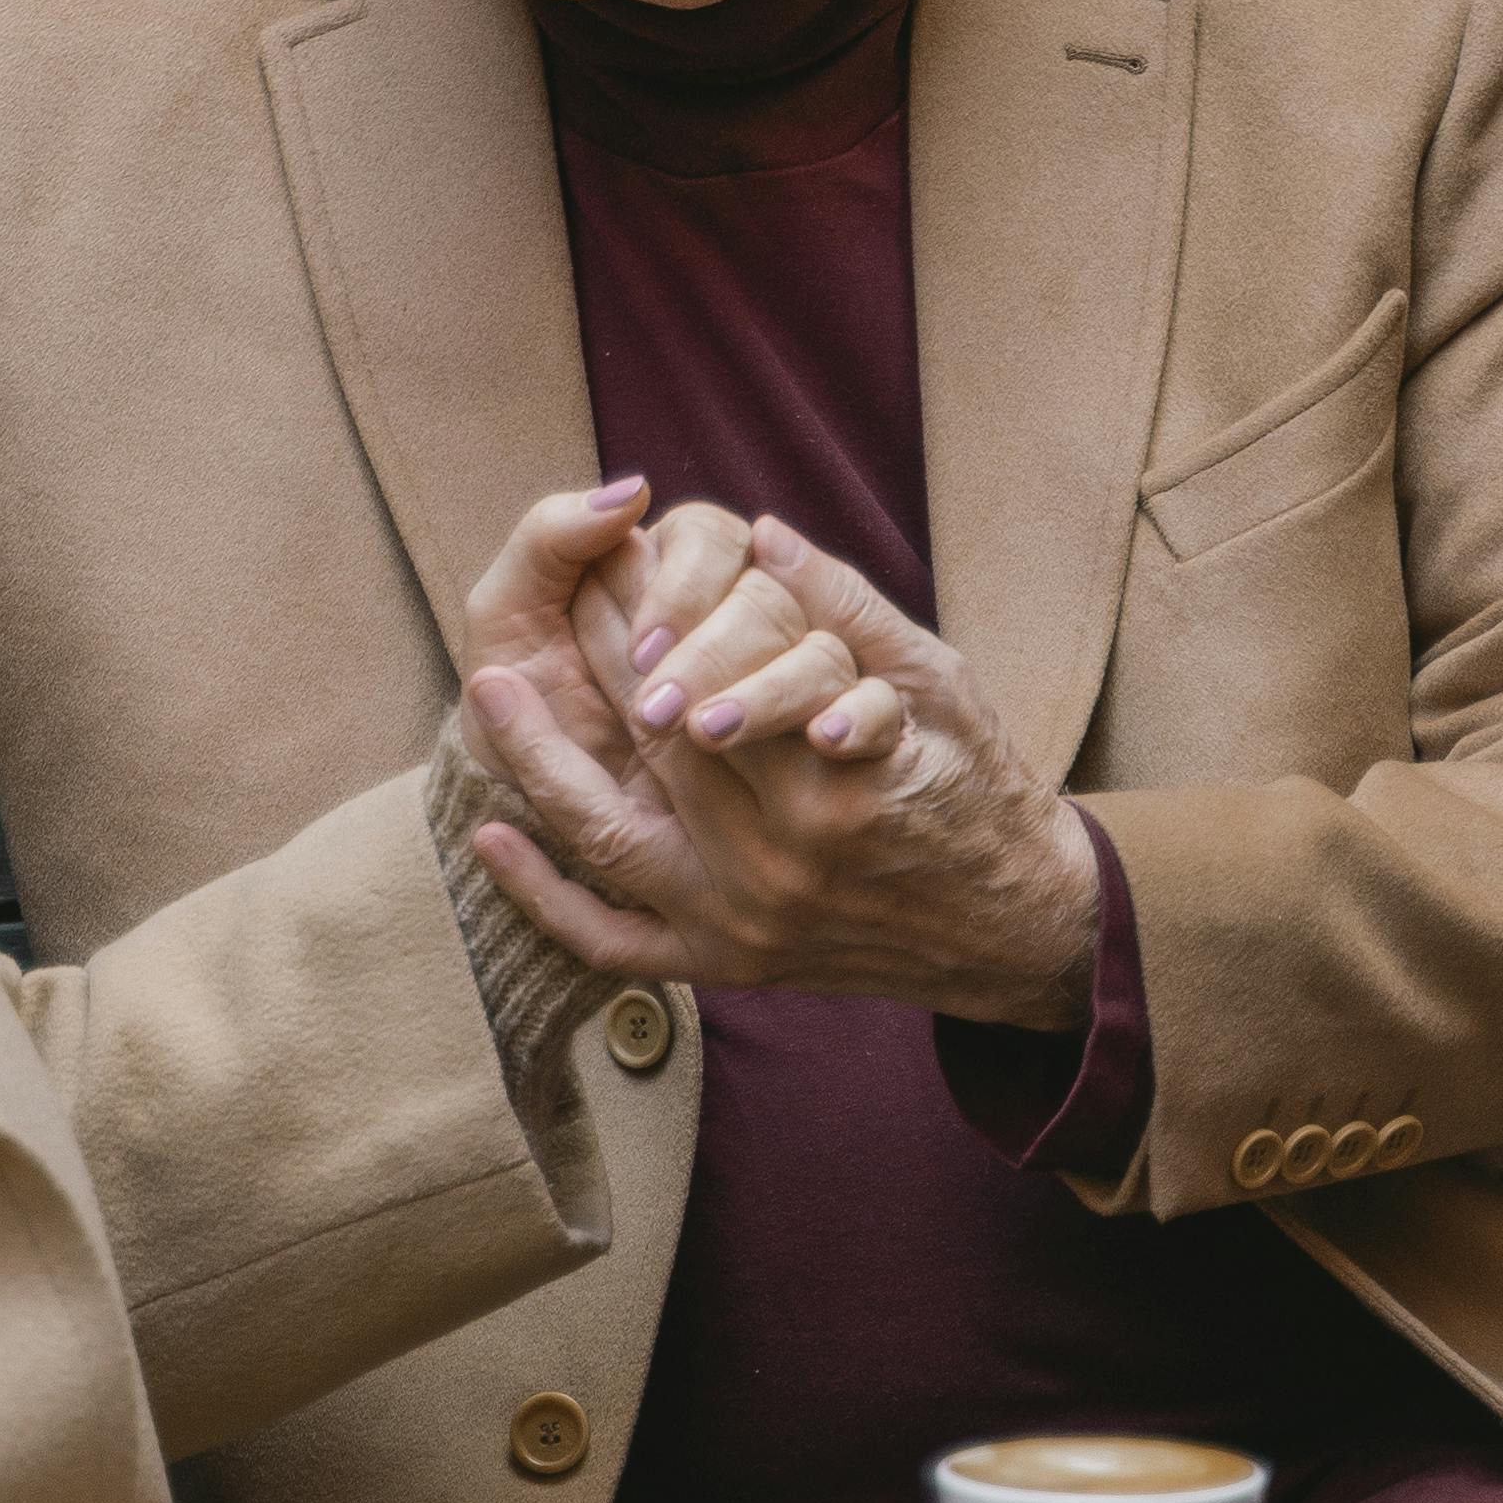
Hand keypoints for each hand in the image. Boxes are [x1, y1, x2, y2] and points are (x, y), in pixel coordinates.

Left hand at [463, 517, 1099, 1025]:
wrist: (1013, 930)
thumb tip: (764, 535)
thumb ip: (850, 612)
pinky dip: (542, 897)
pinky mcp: (722, 967)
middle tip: (559, 594)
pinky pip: (609, 941)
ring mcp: (740, 924)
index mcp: (830, 783)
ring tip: (488, 689)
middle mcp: (777, 862)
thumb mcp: (937, 685)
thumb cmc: (978, 785)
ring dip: (539, 759)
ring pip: (608, 835)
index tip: (611, 554)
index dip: (652, 610)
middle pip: (655, 742)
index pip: (707, 676)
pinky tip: (491, 838)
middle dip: (600, 659)